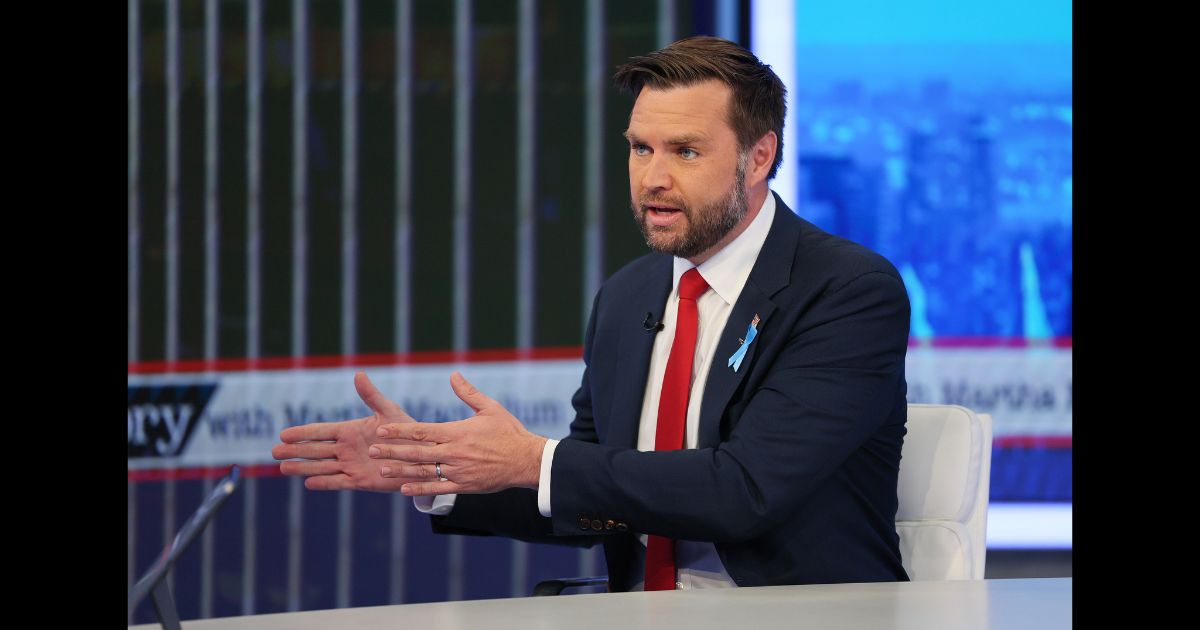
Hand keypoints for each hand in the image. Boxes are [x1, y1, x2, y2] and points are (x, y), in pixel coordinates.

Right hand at [272, 371, 430, 491]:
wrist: (421, 454)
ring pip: (321, 467)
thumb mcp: (389, 411)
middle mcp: (346, 448)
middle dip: (295, 450)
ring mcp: (351, 465)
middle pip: (315, 450)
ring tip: (282, 467)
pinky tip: (307, 483)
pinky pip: (337, 482)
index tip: (283, 433)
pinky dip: (323, 483)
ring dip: (302, 467)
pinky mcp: (359, 481)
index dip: (302, 432)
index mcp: (350, 430)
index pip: (320, 431)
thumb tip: (358, 374)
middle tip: (274, 451)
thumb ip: (371, 396)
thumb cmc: (406, 430)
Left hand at [369, 371, 547, 495]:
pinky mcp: (465, 486)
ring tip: (382, 471)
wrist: (527, 460)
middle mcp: (454, 453)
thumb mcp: (490, 408)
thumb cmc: (509, 432)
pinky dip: (420, 489)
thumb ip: (468, 393)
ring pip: (424, 472)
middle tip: (372, 451)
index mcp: (457, 432)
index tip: (381, 430)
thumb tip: (453, 375)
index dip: (399, 431)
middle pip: (417, 452)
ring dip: (401, 472)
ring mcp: (459, 471)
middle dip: (393, 451)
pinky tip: (404, 490)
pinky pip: (439, 489)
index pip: (422, 431)